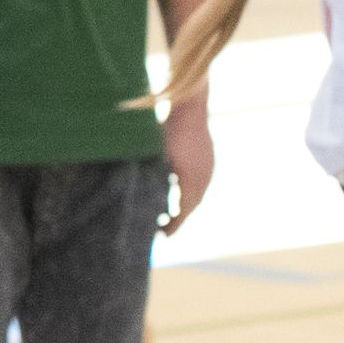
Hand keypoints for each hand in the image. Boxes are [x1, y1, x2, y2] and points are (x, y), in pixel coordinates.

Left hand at [159, 101, 213, 236]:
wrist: (189, 107)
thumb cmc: (167, 128)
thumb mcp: (155, 154)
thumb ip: (150, 176)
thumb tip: (134, 196)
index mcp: (188, 177)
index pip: (183, 210)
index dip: (174, 225)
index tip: (163, 235)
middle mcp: (202, 176)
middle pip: (192, 206)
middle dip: (179, 219)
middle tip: (164, 228)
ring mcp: (208, 168)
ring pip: (198, 195)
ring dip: (186, 206)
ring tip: (171, 212)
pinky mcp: (209, 160)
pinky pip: (201, 183)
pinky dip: (191, 192)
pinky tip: (179, 190)